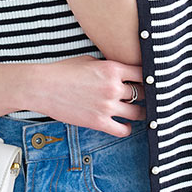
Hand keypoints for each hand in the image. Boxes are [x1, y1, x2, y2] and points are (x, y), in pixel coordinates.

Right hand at [30, 55, 146, 137]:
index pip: (144, 73)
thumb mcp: (89, 61)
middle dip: (145, 95)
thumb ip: (108, 67)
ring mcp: (107, 106)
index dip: (148, 77)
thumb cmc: (62, 71)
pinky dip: (127, 128)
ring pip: (138, 113)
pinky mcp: (99, 122)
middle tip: (144, 98)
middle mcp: (113, 87)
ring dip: (139, 113)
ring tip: (137, 112)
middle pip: (143, 93)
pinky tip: (125, 124)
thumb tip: (122, 73)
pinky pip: (124, 130)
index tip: (149, 81)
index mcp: (112, 69)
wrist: (42, 87)